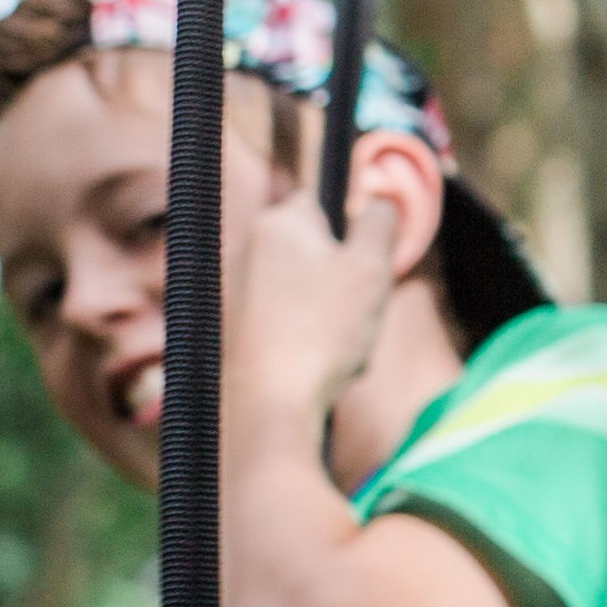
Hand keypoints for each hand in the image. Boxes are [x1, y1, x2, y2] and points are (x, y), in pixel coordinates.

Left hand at [220, 149, 415, 453]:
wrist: (269, 407)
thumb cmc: (323, 334)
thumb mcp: (371, 268)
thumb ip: (381, 222)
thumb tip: (380, 199)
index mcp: (277, 224)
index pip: (322, 204)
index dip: (351, 238)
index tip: (364, 272)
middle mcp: (244, 250)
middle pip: (310, 252)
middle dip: (339, 280)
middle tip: (355, 316)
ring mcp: (230, 292)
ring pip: (298, 292)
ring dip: (323, 315)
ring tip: (335, 349)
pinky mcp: (225, 330)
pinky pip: (278, 324)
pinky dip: (299, 340)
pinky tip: (312, 368)